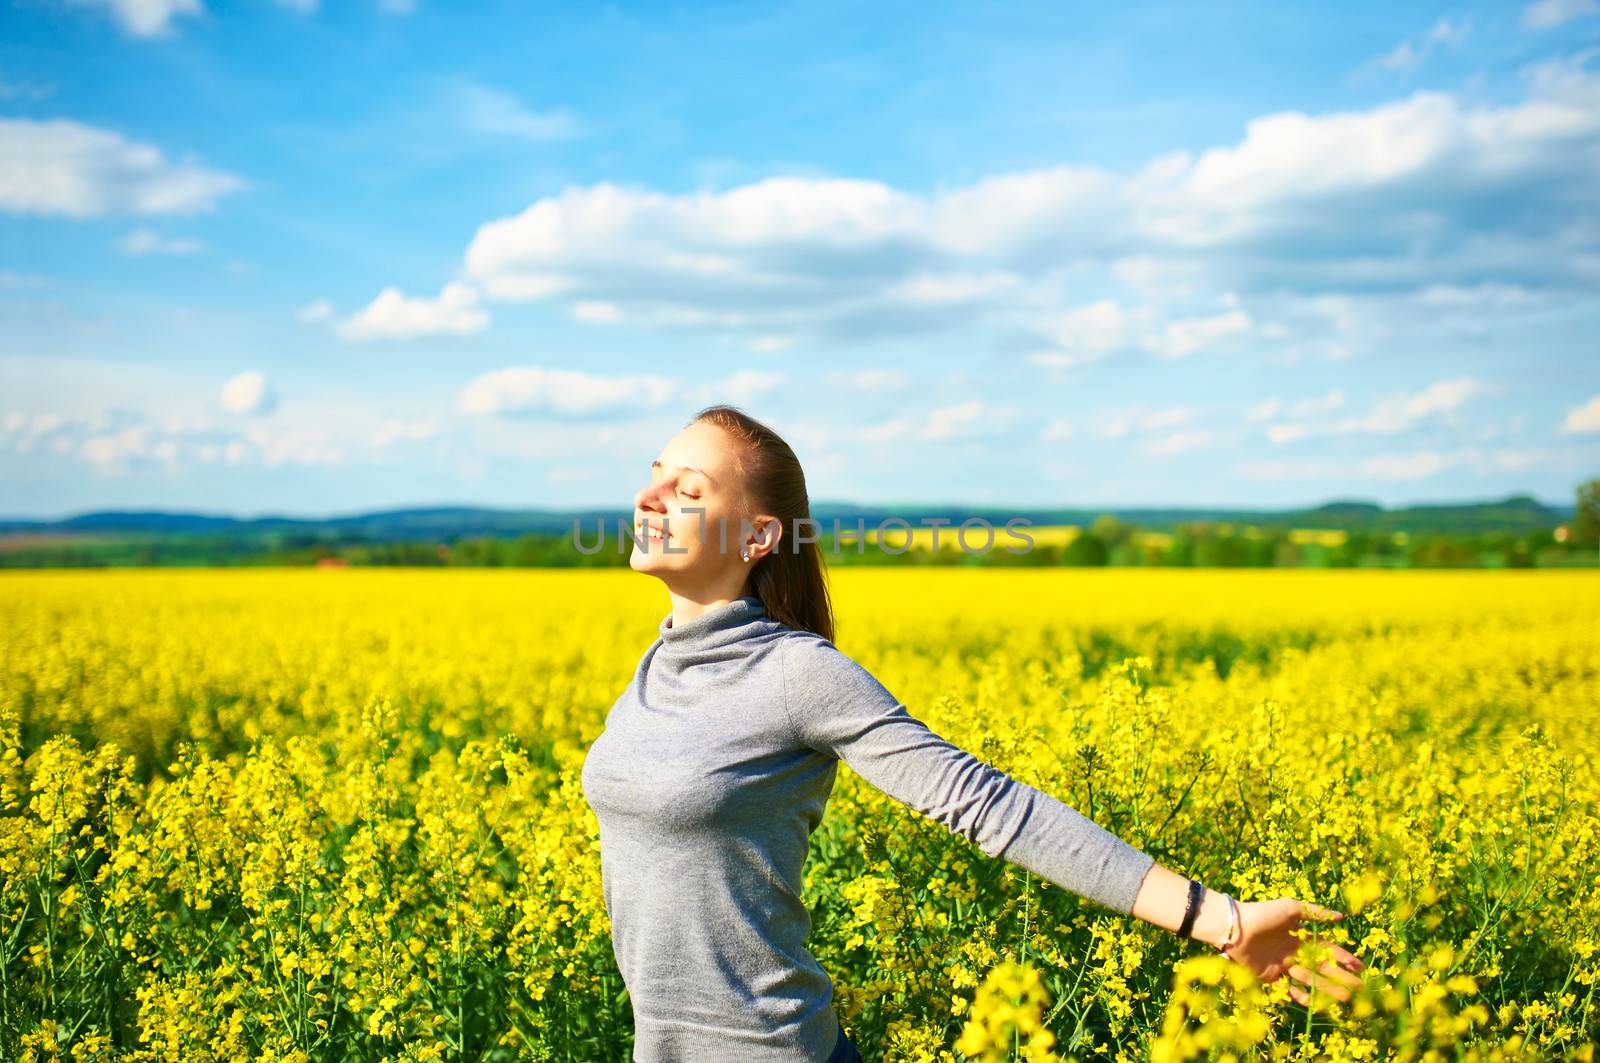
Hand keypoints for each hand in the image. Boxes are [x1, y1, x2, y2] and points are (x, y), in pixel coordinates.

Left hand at [1224, 897, 1364, 1006]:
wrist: (1234, 927)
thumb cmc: (1262, 914)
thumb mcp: (1290, 908)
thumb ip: (1315, 913)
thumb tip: (1341, 916)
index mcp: (1298, 935)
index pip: (1325, 948)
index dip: (1342, 957)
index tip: (1359, 966)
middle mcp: (1292, 951)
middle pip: (1321, 967)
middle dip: (1340, 977)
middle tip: (1359, 988)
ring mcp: (1282, 965)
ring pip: (1309, 979)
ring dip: (1327, 989)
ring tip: (1345, 999)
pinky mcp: (1269, 976)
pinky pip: (1288, 989)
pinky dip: (1300, 996)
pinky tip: (1315, 1003)